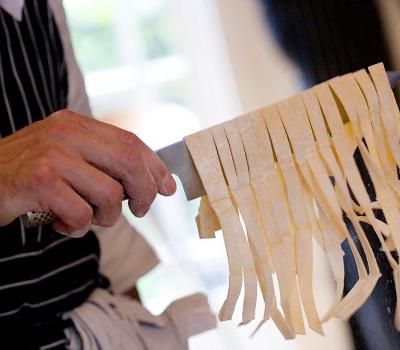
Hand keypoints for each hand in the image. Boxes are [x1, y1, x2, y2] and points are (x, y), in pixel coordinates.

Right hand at [0, 109, 175, 235]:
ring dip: (106, 217)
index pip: (131, 142)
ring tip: (87, 219)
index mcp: (76, 124)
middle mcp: (65, 133)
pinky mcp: (39, 180)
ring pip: (109, 193)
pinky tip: (61, 224)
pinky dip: (77, 227)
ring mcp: (52, 154)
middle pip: (129, 162)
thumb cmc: (28, 177)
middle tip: (140, 210)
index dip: (155, 166)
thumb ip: (103, 163)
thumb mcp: (66, 159)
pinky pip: (81, 213)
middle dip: (145, 191)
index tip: (168, 187)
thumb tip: (155, 182)